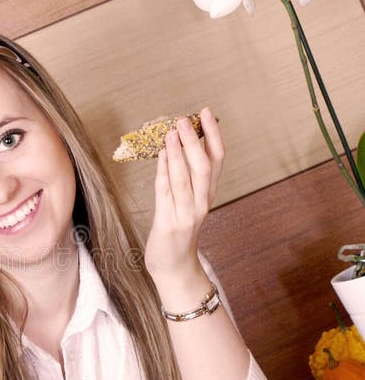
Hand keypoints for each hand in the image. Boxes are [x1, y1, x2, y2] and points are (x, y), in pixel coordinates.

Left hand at [144, 107, 223, 287]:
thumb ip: (186, 176)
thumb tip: (179, 142)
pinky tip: (161, 156)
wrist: (174, 267)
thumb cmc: (178, 231)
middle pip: (203, 167)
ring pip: (185, 179)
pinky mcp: (169, 224)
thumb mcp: (188, 200)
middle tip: (185, 120)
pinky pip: (166, 194)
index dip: (214, 135)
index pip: (217, 160)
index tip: (208, 113)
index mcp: (207, 194)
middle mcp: (201, 203)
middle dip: (195, 141)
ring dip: (178, 153)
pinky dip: (164, 173)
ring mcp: (186, 214)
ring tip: (171, 132)